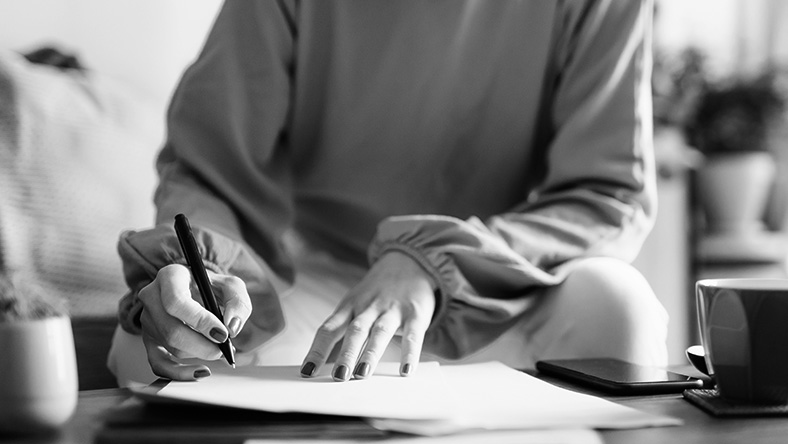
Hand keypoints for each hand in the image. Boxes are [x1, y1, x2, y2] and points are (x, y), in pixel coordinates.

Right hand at [138, 264, 251, 380]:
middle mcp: (151, 297)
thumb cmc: (211, 287)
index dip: (200, 321)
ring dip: (198, 353)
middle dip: (202, 344)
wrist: (194, 290)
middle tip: (223, 347)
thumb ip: (237, 302)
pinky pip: (157, 364)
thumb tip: (232, 327)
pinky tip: (200, 372)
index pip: (176, 302)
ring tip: (218, 348)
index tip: (222, 333)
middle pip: (171, 329)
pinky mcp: (148, 340)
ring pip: (170, 345)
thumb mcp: (230, 285)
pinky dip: (179, 373)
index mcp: (170, 276)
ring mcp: (147, 320)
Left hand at [300, 251, 435, 380]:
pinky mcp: (416, 313)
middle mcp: (368, 307)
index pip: (328, 329)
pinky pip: (412, 335)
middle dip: (345, 354)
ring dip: (370, 354)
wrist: (409, 261)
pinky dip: (409, 353)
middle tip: (337, 376)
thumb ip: (342, 329)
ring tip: (362, 375)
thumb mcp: (354, 303)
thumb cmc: (377, 291)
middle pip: (354, 331)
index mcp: (349, 306)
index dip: (317, 350)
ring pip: (379, 332)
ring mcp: (392, 310)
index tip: (306, 372)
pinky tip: (405, 371)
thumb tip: (322, 362)